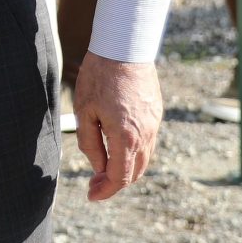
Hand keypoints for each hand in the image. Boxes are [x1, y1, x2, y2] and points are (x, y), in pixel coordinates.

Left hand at [70, 52, 160, 202]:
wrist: (125, 46)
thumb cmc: (99, 76)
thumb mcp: (85, 110)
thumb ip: (90, 143)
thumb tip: (97, 167)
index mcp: (125, 138)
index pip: (119, 177)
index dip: (105, 191)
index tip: (91, 196)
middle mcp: (145, 135)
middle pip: (134, 173)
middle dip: (115, 183)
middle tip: (95, 185)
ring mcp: (154, 124)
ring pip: (144, 159)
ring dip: (127, 169)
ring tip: (105, 168)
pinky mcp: (157, 113)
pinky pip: (148, 143)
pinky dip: (135, 153)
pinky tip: (118, 148)